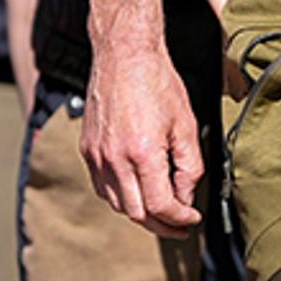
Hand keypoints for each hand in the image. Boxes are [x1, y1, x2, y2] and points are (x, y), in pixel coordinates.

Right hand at [83, 30, 204, 232]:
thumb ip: (189, 167)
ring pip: (117, 204)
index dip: (180, 218)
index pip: (160, 206)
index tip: (192, 218)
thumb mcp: (185, 125)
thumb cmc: (157, 83)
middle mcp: (114, 159)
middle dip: (162, 225)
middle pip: (137, 214)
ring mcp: (97, 155)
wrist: (123, 54)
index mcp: (142, 153)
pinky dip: (121, 197)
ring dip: (141, 213)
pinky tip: (138, 192)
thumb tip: (185, 196)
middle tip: (180, 226)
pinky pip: (102, 187)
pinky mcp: (88, 149)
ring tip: (162, 211)